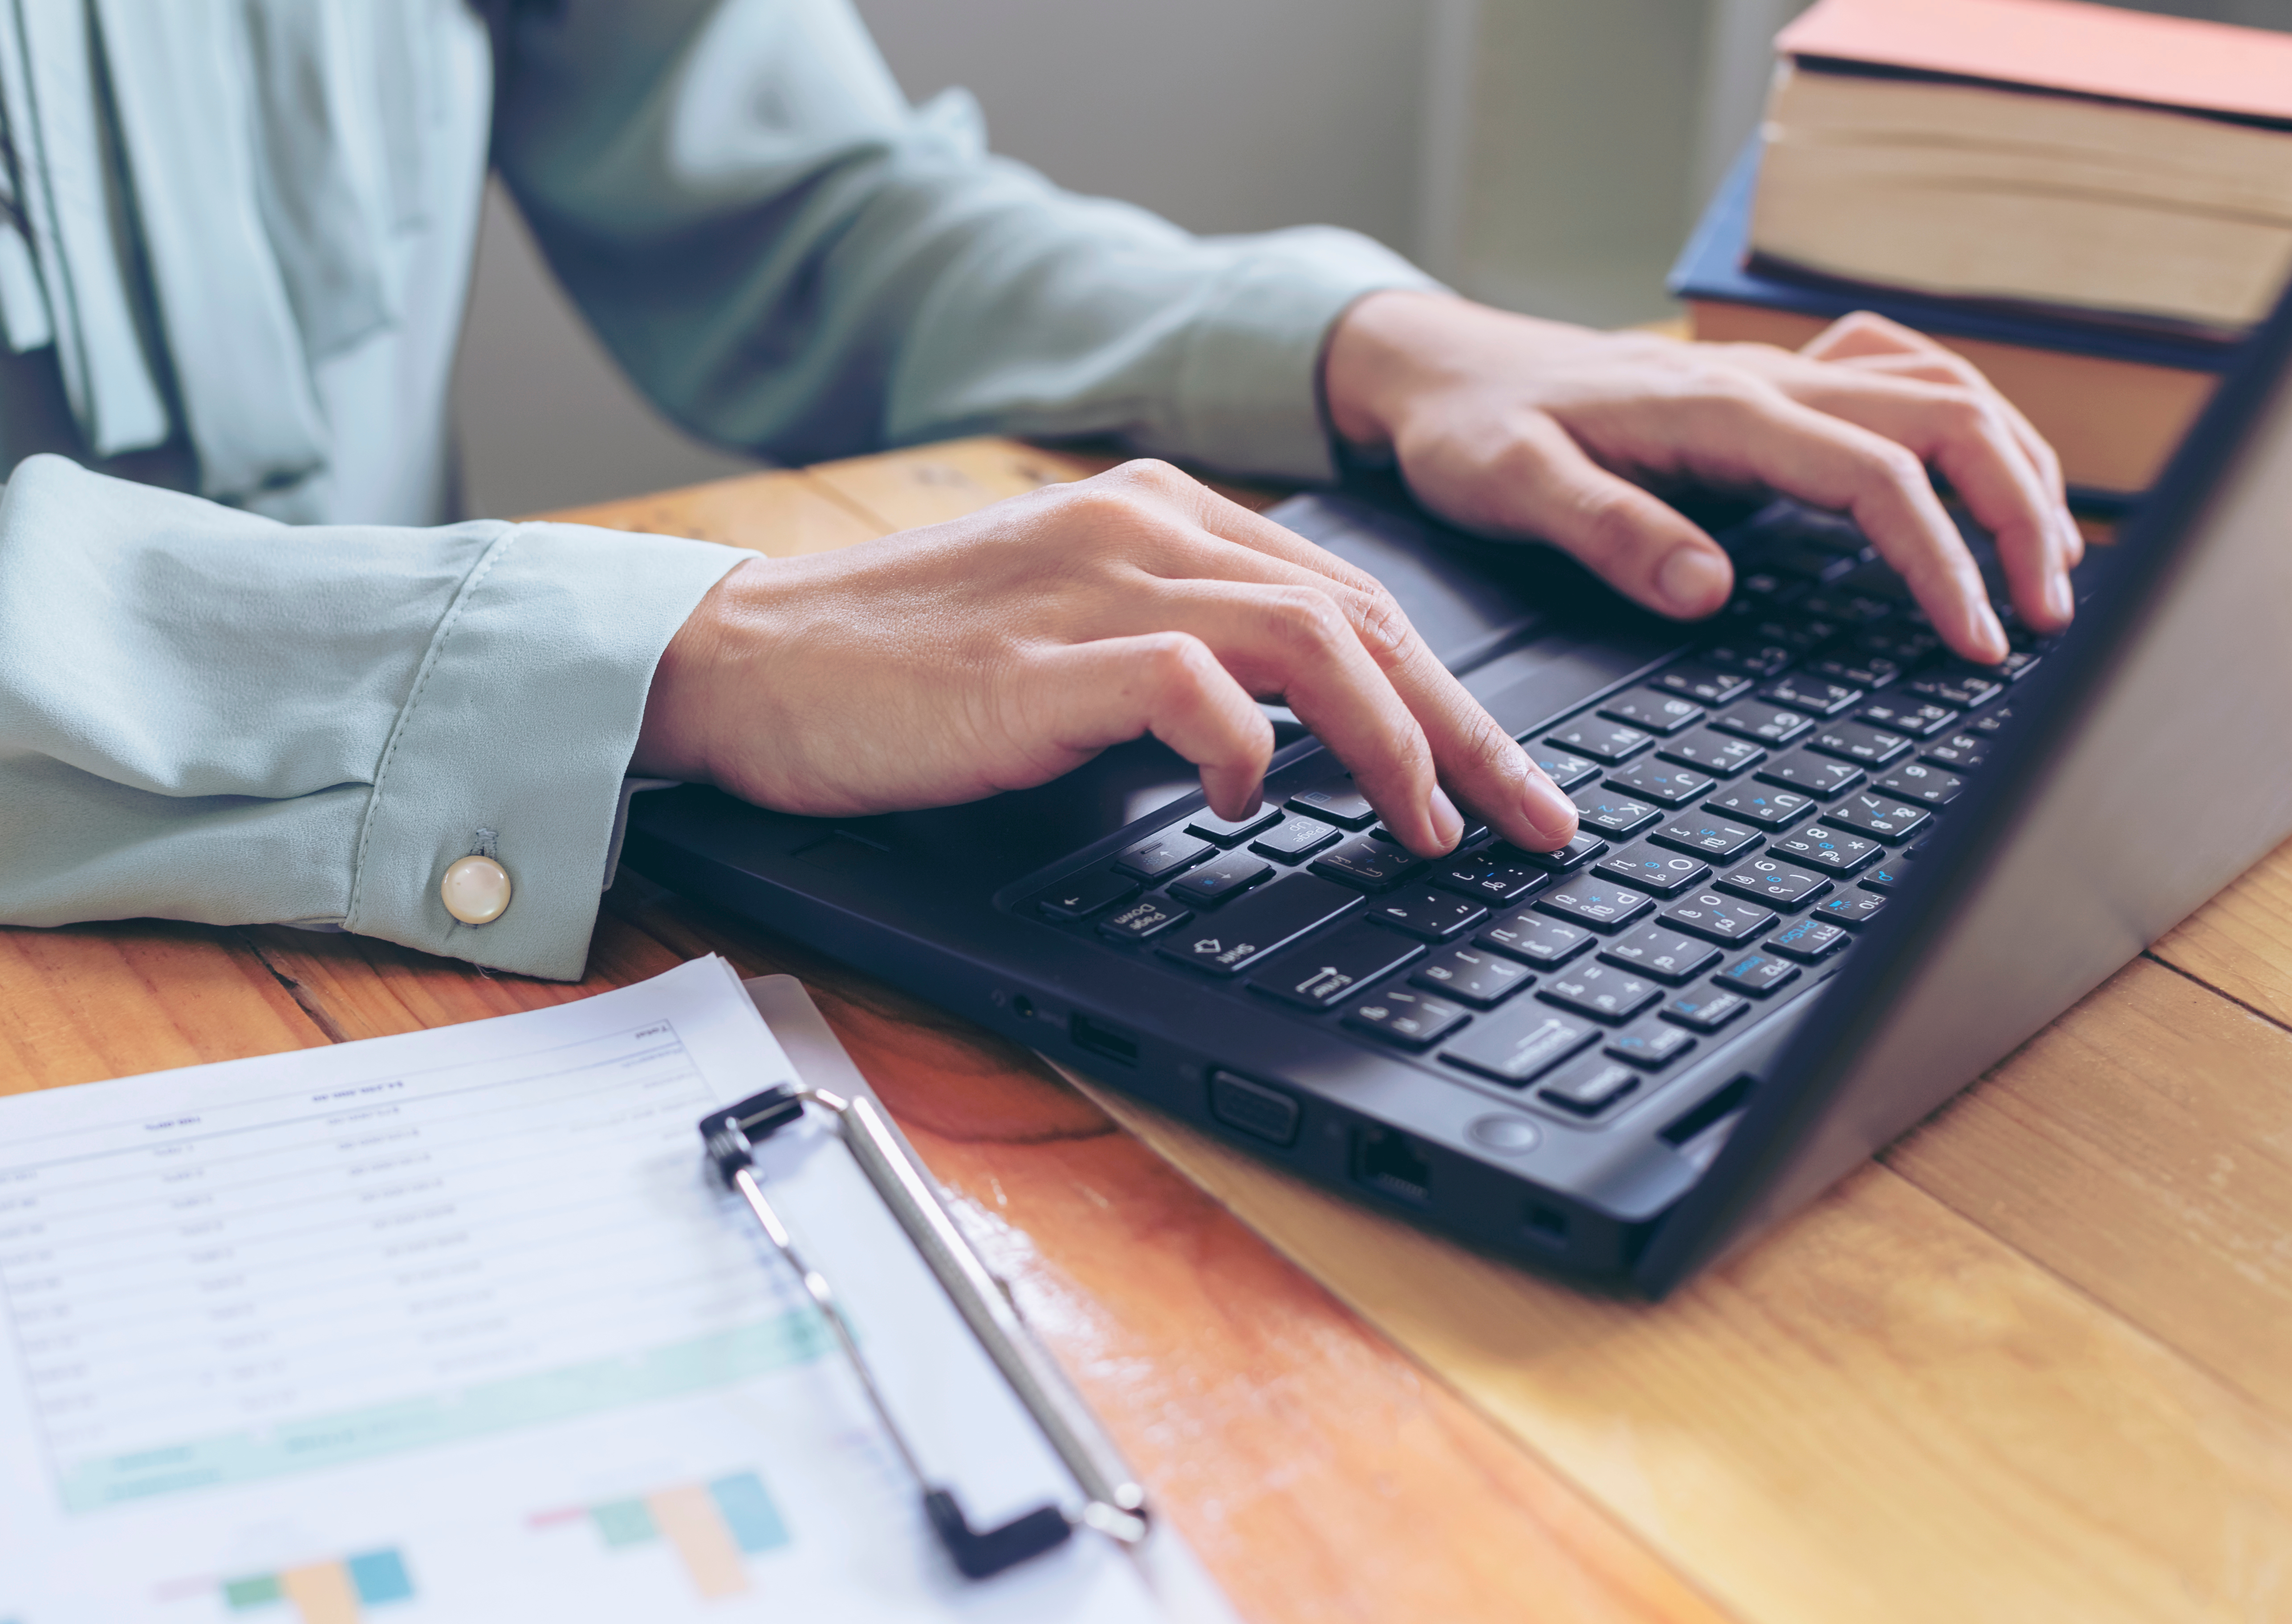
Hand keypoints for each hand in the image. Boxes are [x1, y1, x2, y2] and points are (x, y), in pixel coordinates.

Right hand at [635, 461, 1580, 856]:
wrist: (753, 661)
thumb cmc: (909, 668)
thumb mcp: (1077, 640)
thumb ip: (1189, 659)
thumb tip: (1303, 741)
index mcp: (1166, 517)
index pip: (1356, 598)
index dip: (1453, 695)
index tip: (1510, 783)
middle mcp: (1150, 529)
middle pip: (1368, 618)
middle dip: (1471, 732)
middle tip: (1538, 826)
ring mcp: (1097, 585)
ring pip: (1314, 641)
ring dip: (1397, 744)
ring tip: (1433, 831)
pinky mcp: (1043, 657)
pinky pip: (1192, 685)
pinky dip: (1246, 747)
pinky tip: (1248, 803)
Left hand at [1324, 292, 2084, 663]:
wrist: (1443, 371)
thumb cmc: (1472, 431)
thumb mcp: (1510, 486)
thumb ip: (1608, 531)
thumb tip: (1708, 590)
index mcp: (1720, 411)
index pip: (1879, 477)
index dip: (1945, 560)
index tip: (1980, 642)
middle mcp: (1767, 380)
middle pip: (1950, 418)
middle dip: (2021, 513)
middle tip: (2051, 616)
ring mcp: (1777, 377)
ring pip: (1946, 389)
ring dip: (2015, 466)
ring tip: (2053, 563)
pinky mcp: (1773, 390)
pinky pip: (1904, 378)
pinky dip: (1968, 425)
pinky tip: (1988, 479)